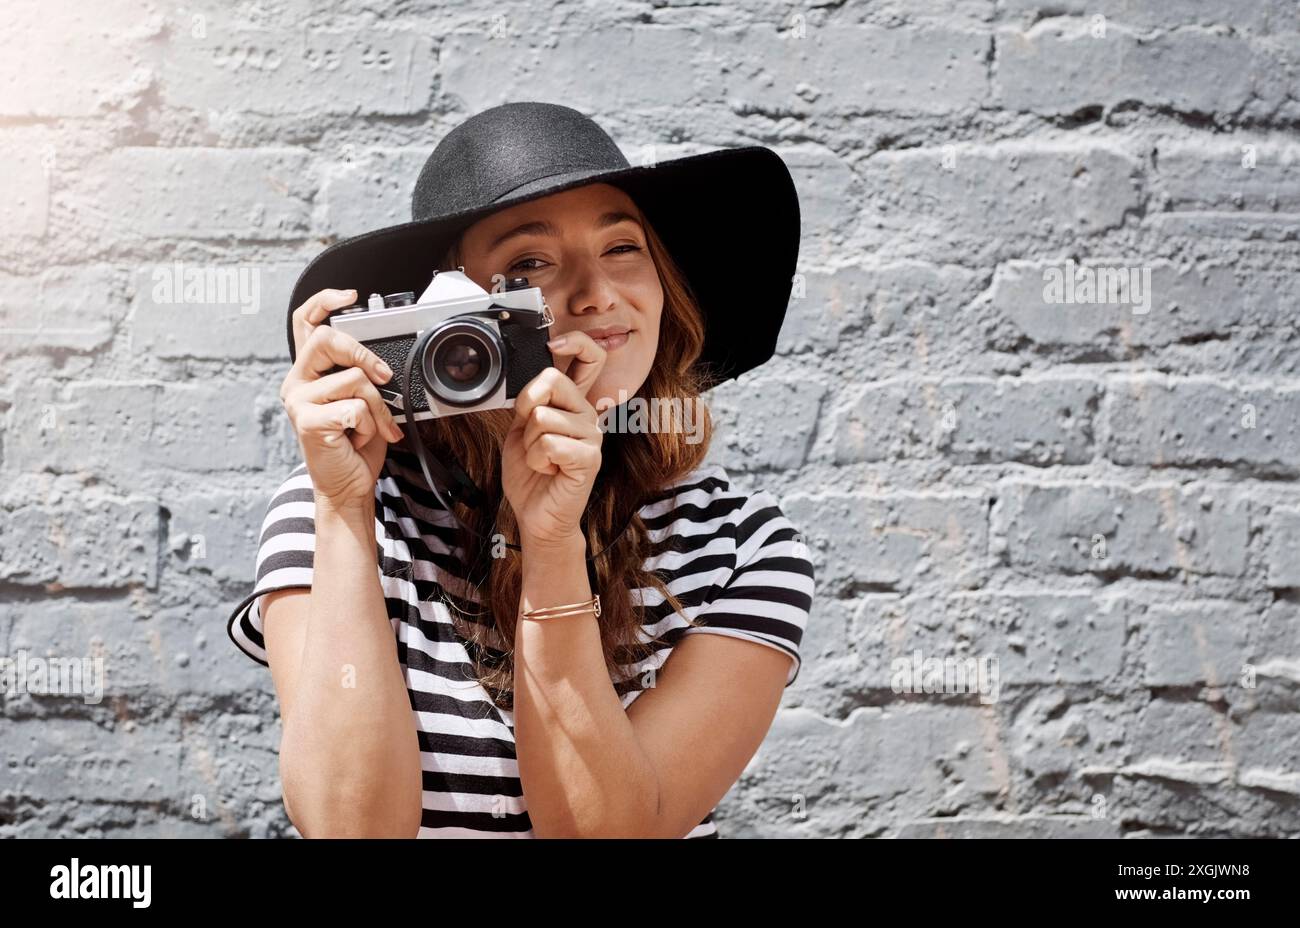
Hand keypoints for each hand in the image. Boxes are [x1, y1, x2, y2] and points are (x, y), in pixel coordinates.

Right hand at [279, 288, 404, 507]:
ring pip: (354, 379)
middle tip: (384, 377)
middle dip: (363, 354)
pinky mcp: (308, 422)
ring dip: (378, 407)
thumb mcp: (362, 401)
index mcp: (307, 373)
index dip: (324, 301)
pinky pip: (356, 407)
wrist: (348, 486)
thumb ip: (361, 375)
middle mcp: (296, 383)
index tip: (348, 295)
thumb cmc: (355, 444)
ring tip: (372, 427)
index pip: (305, 323)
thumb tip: (381, 362)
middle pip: (327, 339)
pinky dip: (371, 425)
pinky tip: (360, 438)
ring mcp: (298, 402)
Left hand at [501, 331, 609, 547]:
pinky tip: (548, 470)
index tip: (555, 345)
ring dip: (529, 444)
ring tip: (541, 460)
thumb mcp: (521, 429)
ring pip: (541, 418)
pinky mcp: (589, 458)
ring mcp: (592, 436)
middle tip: (532, 435)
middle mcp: (587, 414)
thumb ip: (529, 402)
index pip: (590, 356)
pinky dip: (536, 460)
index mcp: (572, 403)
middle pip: (551, 381)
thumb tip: (532, 379)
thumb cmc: (531, 475)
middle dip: (527, 408)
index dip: (574, 342)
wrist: (537, 516)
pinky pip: (547, 444)